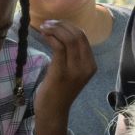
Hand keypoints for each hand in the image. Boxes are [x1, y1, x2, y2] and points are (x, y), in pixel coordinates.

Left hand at [29, 19, 96, 134]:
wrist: (53, 111)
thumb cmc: (59, 89)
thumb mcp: (71, 71)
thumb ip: (72, 55)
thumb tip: (61, 32)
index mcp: (91, 65)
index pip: (83, 37)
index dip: (69, 26)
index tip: (55, 23)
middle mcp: (86, 67)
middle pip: (77, 35)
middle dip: (61, 25)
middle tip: (47, 23)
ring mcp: (75, 70)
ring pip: (68, 39)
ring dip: (54, 29)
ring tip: (43, 27)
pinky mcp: (61, 72)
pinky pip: (58, 47)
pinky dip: (50, 37)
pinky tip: (43, 35)